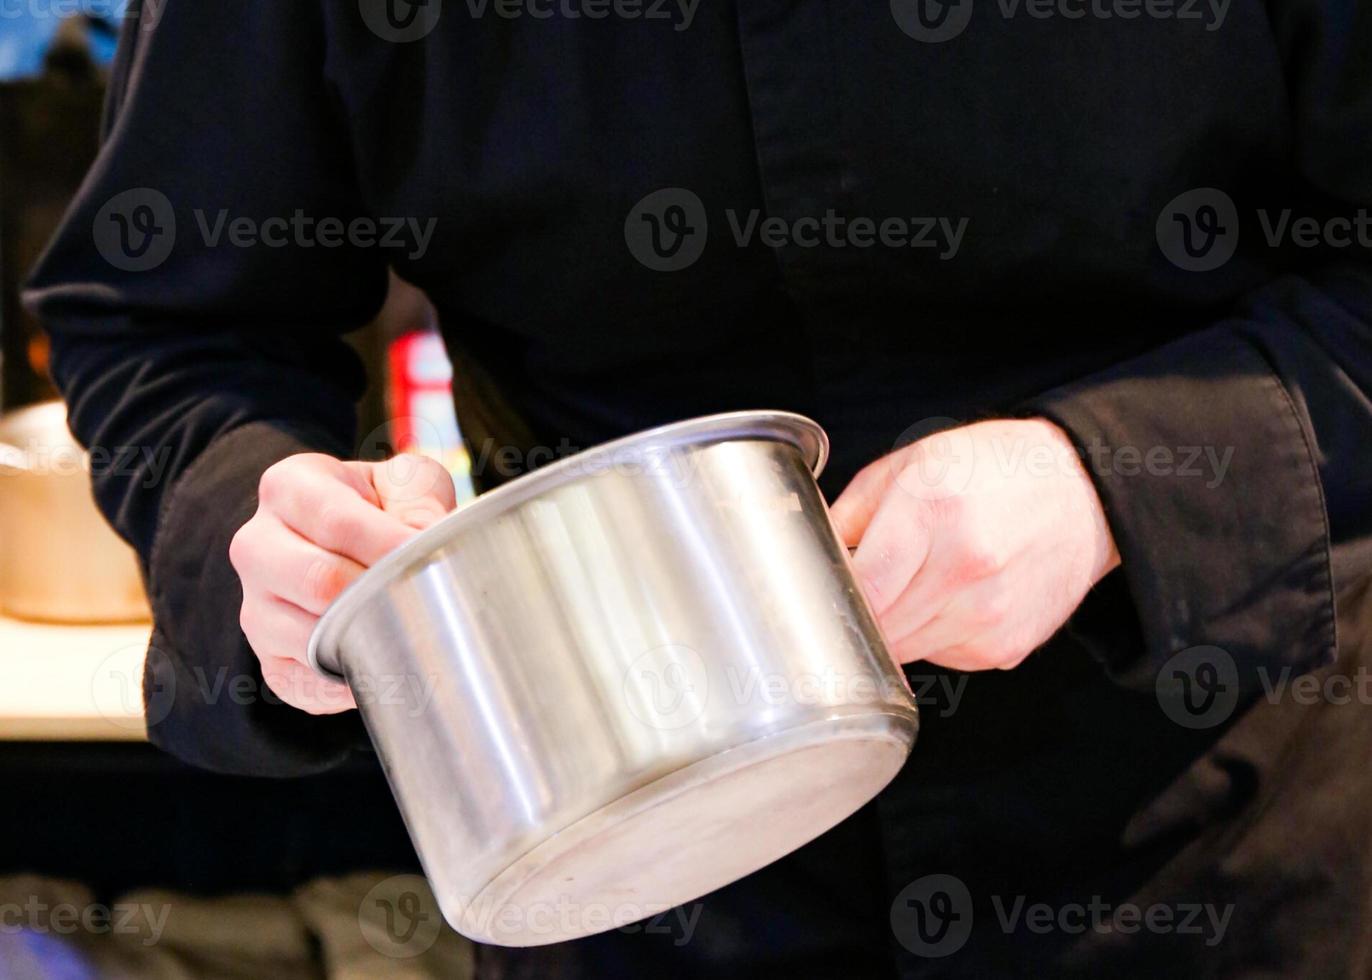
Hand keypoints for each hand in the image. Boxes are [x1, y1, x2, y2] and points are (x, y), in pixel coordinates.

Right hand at [229, 452, 455, 713]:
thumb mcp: (405, 484)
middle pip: (319, 582)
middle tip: (430, 600)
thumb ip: (422, 502)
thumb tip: (430, 545)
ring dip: (370, 640)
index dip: (389, 545)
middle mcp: (257, 546)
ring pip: (312, 636)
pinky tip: (387, 665)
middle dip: (382, 593)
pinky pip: (308, 683)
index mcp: (288, 488)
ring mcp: (255, 608)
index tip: (432, 560)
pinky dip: (352, 682)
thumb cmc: (381, 509)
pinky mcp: (269, 660)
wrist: (347, 546)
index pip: (337, 521)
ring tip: (415, 632)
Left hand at [830, 418, 1119, 671]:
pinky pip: (943, 657)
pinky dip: (933, 637)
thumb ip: (849, 513)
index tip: (827, 589)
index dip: (834, 597)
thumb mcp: (910, 464)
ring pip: (906, 651)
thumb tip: (808, 558)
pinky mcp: (1007, 646)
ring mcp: (989, 614)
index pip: (863, 589)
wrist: (1082, 491)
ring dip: (896, 629)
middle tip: (865, 588)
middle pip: (879, 628)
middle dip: (860, 614)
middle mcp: (965, 568)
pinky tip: (950, 599)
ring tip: (914, 586)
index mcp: (932, 512)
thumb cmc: (991, 470)